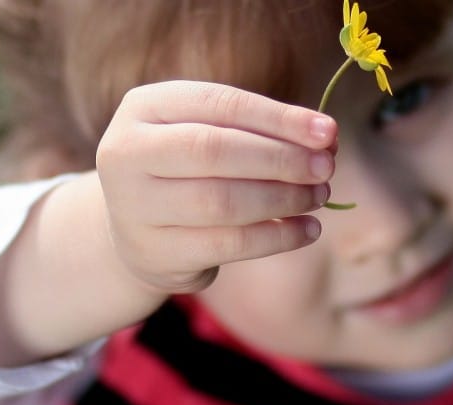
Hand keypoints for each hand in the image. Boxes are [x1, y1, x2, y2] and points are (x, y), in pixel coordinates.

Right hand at [97, 81, 336, 294]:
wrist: (133, 229)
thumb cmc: (183, 169)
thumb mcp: (205, 133)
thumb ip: (256, 130)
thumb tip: (325, 138)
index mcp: (143, 108)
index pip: (219, 104)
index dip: (277, 118)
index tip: (327, 131)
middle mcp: (126, 153)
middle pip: (213, 151)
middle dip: (280, 159)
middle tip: (326, 168)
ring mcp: (132, 207)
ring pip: (221, 201)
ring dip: (282, 199)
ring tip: (318, 196)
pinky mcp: (154, 252)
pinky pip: (226, 244)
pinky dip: (275, 237)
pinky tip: (305, 229)